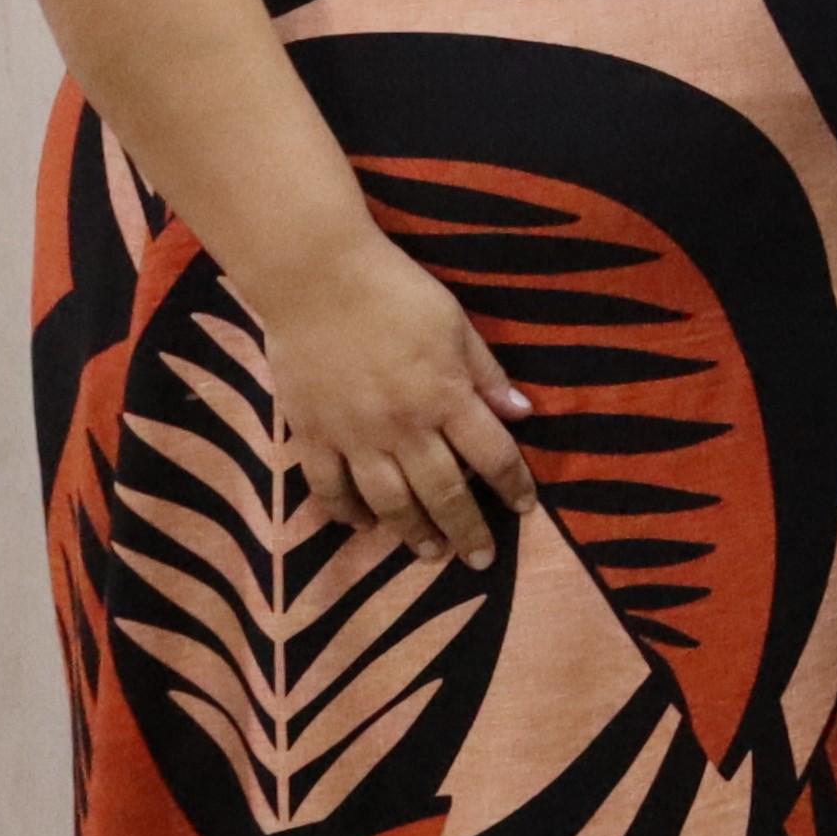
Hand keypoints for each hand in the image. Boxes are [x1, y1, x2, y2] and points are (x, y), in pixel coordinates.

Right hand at [245, 232, 537, 567]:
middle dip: (467, 530)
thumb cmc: (395, 291)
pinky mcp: (311, 433)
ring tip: (430, 553)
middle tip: (481, 558)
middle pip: (443, 492)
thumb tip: (523, 415)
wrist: (314, 277)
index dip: (514, 486)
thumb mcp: (456, 324)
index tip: (525, 508)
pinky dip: (347, 513)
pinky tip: (363, 526)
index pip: (492, 455)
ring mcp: (354, 435)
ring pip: (388, 501)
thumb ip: (487, 375)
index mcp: (445, 396)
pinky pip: (329, 488)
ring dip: (413, 533)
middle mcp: (403, 426)